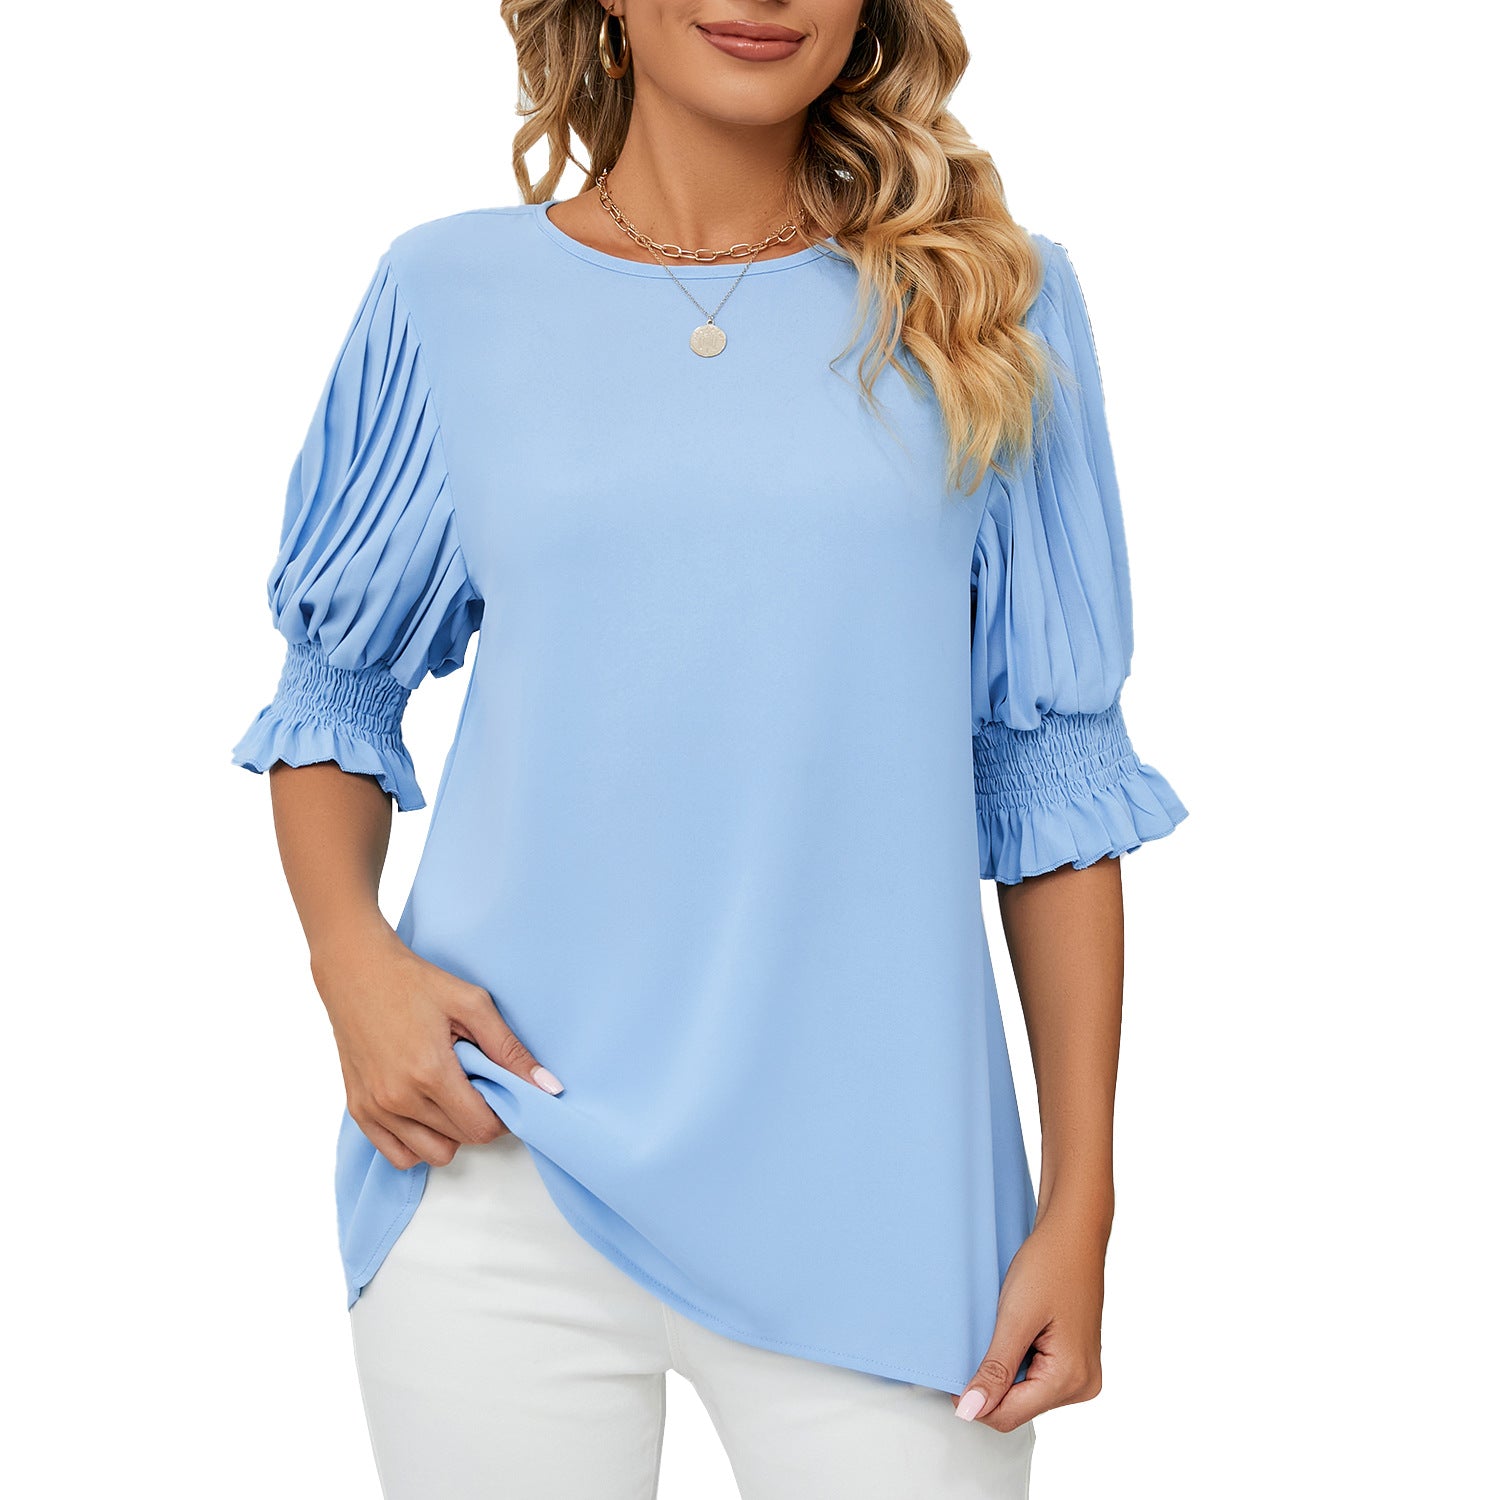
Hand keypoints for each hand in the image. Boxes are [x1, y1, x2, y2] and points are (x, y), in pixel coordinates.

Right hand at [311, 926, 565, 1169]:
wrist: (357, 971)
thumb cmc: (415, 982)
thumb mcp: (472, 1004)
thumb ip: (510, 1050)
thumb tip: (548, 1088)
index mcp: (429, 1072)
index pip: (481, 1128)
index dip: (502, 1116)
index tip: (502, 1093)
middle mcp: (398, 1098)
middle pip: (461, 1140)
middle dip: (478, 1117)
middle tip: (476, 1083)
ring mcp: (375, 1108)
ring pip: (432, 1154)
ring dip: (451, 1133)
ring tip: (450, 1094)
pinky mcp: (359, 1110)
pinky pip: (399, 1155)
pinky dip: (419, 1141)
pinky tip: (426, 1110)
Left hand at [952, 1206, 1107, 1432]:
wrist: (1073, 1234)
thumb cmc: (1049, 1266)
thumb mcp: (1014, 1318)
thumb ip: (994, 1369)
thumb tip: (970, 1410)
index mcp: (1070, 1379)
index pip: (1008, 1415)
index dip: (975, 1399)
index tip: (953, 1374)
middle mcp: (1082, 1386)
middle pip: (1018, 1408)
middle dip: (993, 1383)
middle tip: (983, 1340)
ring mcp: (1082, 1375)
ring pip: (1026, 1394)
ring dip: (1006, 1371)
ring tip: (1006, 1331)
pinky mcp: (1076, 1363)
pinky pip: (1037, 1378)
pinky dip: (1019, 1362)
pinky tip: (1017, 1334)